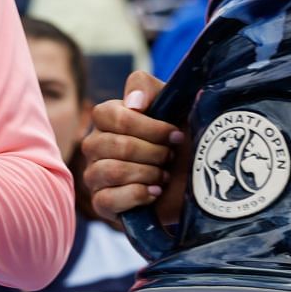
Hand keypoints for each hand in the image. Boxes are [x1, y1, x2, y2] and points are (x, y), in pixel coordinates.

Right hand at [82, 73, 186, 222]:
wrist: (195, 180)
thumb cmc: (180, 139)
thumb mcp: (171, 105)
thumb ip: (147, 88)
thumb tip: (134, 103)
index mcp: (107, 119)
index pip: (108, 115)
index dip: (146, 126)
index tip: (175, 134)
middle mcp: (95, 145)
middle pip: (113, 145)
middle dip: (152, 152)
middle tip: (171, 157)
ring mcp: (95, 175)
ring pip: (109, 171)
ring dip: (147, 173)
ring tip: (164, 176)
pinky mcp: (101, 204)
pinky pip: (106, 200)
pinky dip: (136, 195)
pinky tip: (155, 192)